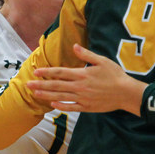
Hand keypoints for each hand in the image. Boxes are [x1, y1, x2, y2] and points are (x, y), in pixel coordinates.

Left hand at [28, 43, 144, 114]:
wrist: (126, 93)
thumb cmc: (115, 75)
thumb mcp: (102, 61)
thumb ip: (86, 55)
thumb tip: (74, 46)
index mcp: (82, 74)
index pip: (60, 72)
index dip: (46, 72)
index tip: (36, 71)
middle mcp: (80, 87)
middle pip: (56, 85)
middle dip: (41, 84)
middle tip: (28, 85)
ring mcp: (82, 98)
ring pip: (60, 96)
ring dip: (46, 95)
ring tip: (35, 94)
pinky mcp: (86, 107)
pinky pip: (71, 107)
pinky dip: (61, 106)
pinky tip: (52, 104)